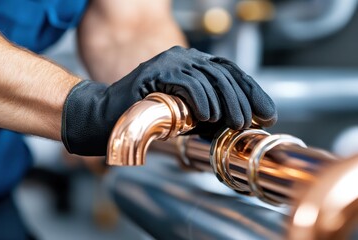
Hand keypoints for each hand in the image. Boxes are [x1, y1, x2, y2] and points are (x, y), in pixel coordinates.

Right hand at [61, 46, 276, 155]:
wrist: (106, 120)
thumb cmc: (144, 118)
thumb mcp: (185, 116)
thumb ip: (208, 115)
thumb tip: (239, 124)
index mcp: (191, 65)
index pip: (229, 72)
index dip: (251, 91)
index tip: (267, 112)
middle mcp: (182, 57)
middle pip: (223, 72)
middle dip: (243, 98)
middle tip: (250, 121)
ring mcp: (168, 62)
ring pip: (208, 77)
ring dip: (225, 103)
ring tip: (234, 123)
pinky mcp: (155, 72)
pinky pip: (186, 83)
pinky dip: (200, 101)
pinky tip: (207, 117)